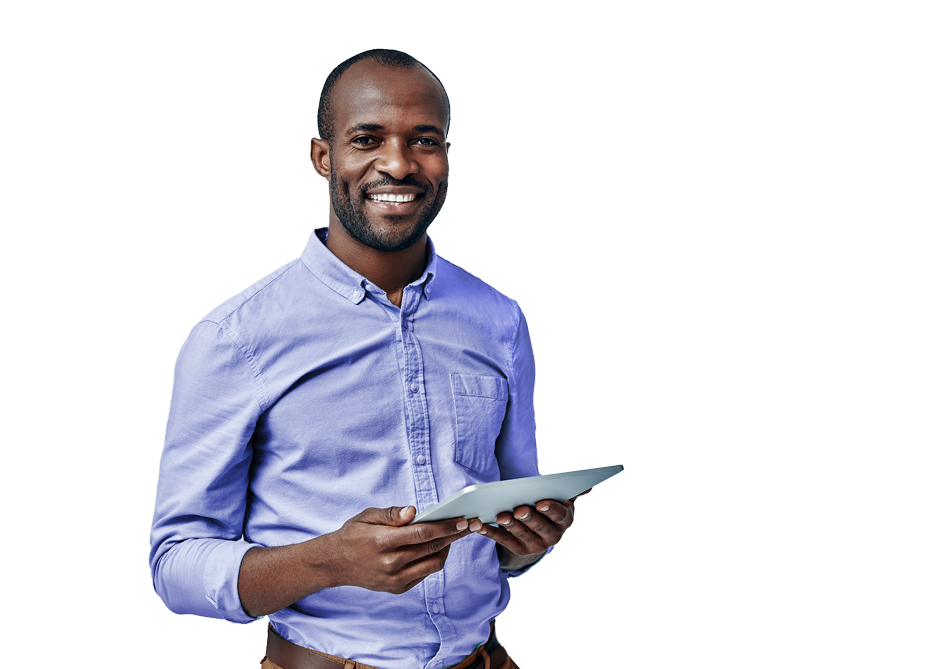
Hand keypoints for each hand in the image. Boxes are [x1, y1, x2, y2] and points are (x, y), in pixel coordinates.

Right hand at [321, 505, 472, 593]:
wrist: (334, 563)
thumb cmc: (353, 535)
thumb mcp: (367, 516)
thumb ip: (391, 514)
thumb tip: (414, 511)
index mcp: (383, 542)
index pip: (423, 533)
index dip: (446, 526)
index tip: (463, 520)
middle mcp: (390, 564)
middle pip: (432, 548)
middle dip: (454, 535)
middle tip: (471, 524)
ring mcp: (394, 579)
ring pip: (433, 564)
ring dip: (446, 549)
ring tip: (452, 535)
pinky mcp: (397, 588)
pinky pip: (424, 574)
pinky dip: (434, 560)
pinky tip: (436, 547)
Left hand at [468, 488, 591, 567]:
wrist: (538, 532)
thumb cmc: (548, 509)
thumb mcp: (561, 500)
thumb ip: (572, 491)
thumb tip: (588, 485)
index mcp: (564, 521)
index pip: (559, 515)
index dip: (550, 509)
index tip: (541, 502)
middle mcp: (552, 536)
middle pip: (539, 527)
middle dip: (528, 518)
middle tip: (518, 509)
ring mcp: (535, 545)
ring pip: (521, 535)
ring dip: (510, 525)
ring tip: (500, 516)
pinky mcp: (518, 550)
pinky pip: (503, 541)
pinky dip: (491, 533)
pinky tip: (480, 524)